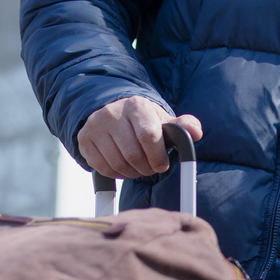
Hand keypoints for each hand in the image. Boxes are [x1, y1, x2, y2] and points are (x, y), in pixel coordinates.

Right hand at [77, 97, 202, 179]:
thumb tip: (196, 131)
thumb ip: (182, 126)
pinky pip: (103, 167)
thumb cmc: (143, 121)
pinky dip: (117, 174)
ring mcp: (95, 126)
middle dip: (146, 167)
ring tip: (139, 168)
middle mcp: (112, 113)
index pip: (148, 135)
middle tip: (151, 168)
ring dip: (132, 173)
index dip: (157, 155)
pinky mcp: (84, 139)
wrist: (113, 113)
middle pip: (132, 153)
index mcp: (136, 106)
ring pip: (118, 163)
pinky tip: (124, 167)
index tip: (162, 164)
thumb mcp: (163, 120)